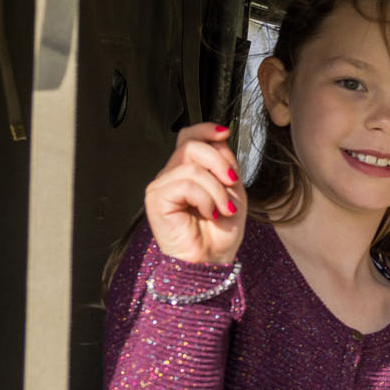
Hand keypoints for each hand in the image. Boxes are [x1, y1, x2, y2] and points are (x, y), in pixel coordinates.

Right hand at [143, 123, 246, 265]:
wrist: (214, 260)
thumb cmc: (221, 232)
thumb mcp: (232, 190)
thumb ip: (225, 163)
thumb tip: (220, 138)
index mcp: (189, 171)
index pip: (188, 137)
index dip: (205, 129)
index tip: (224, 132)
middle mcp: (172, 175)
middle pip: (191, 145)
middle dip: (219, 161)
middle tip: (232, 183)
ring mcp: (162, 186)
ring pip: (191, 165)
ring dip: (216, 189)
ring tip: (222, 209)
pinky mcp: (156, 198)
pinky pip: (185, 183)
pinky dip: (205, 198)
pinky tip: (208, 213)